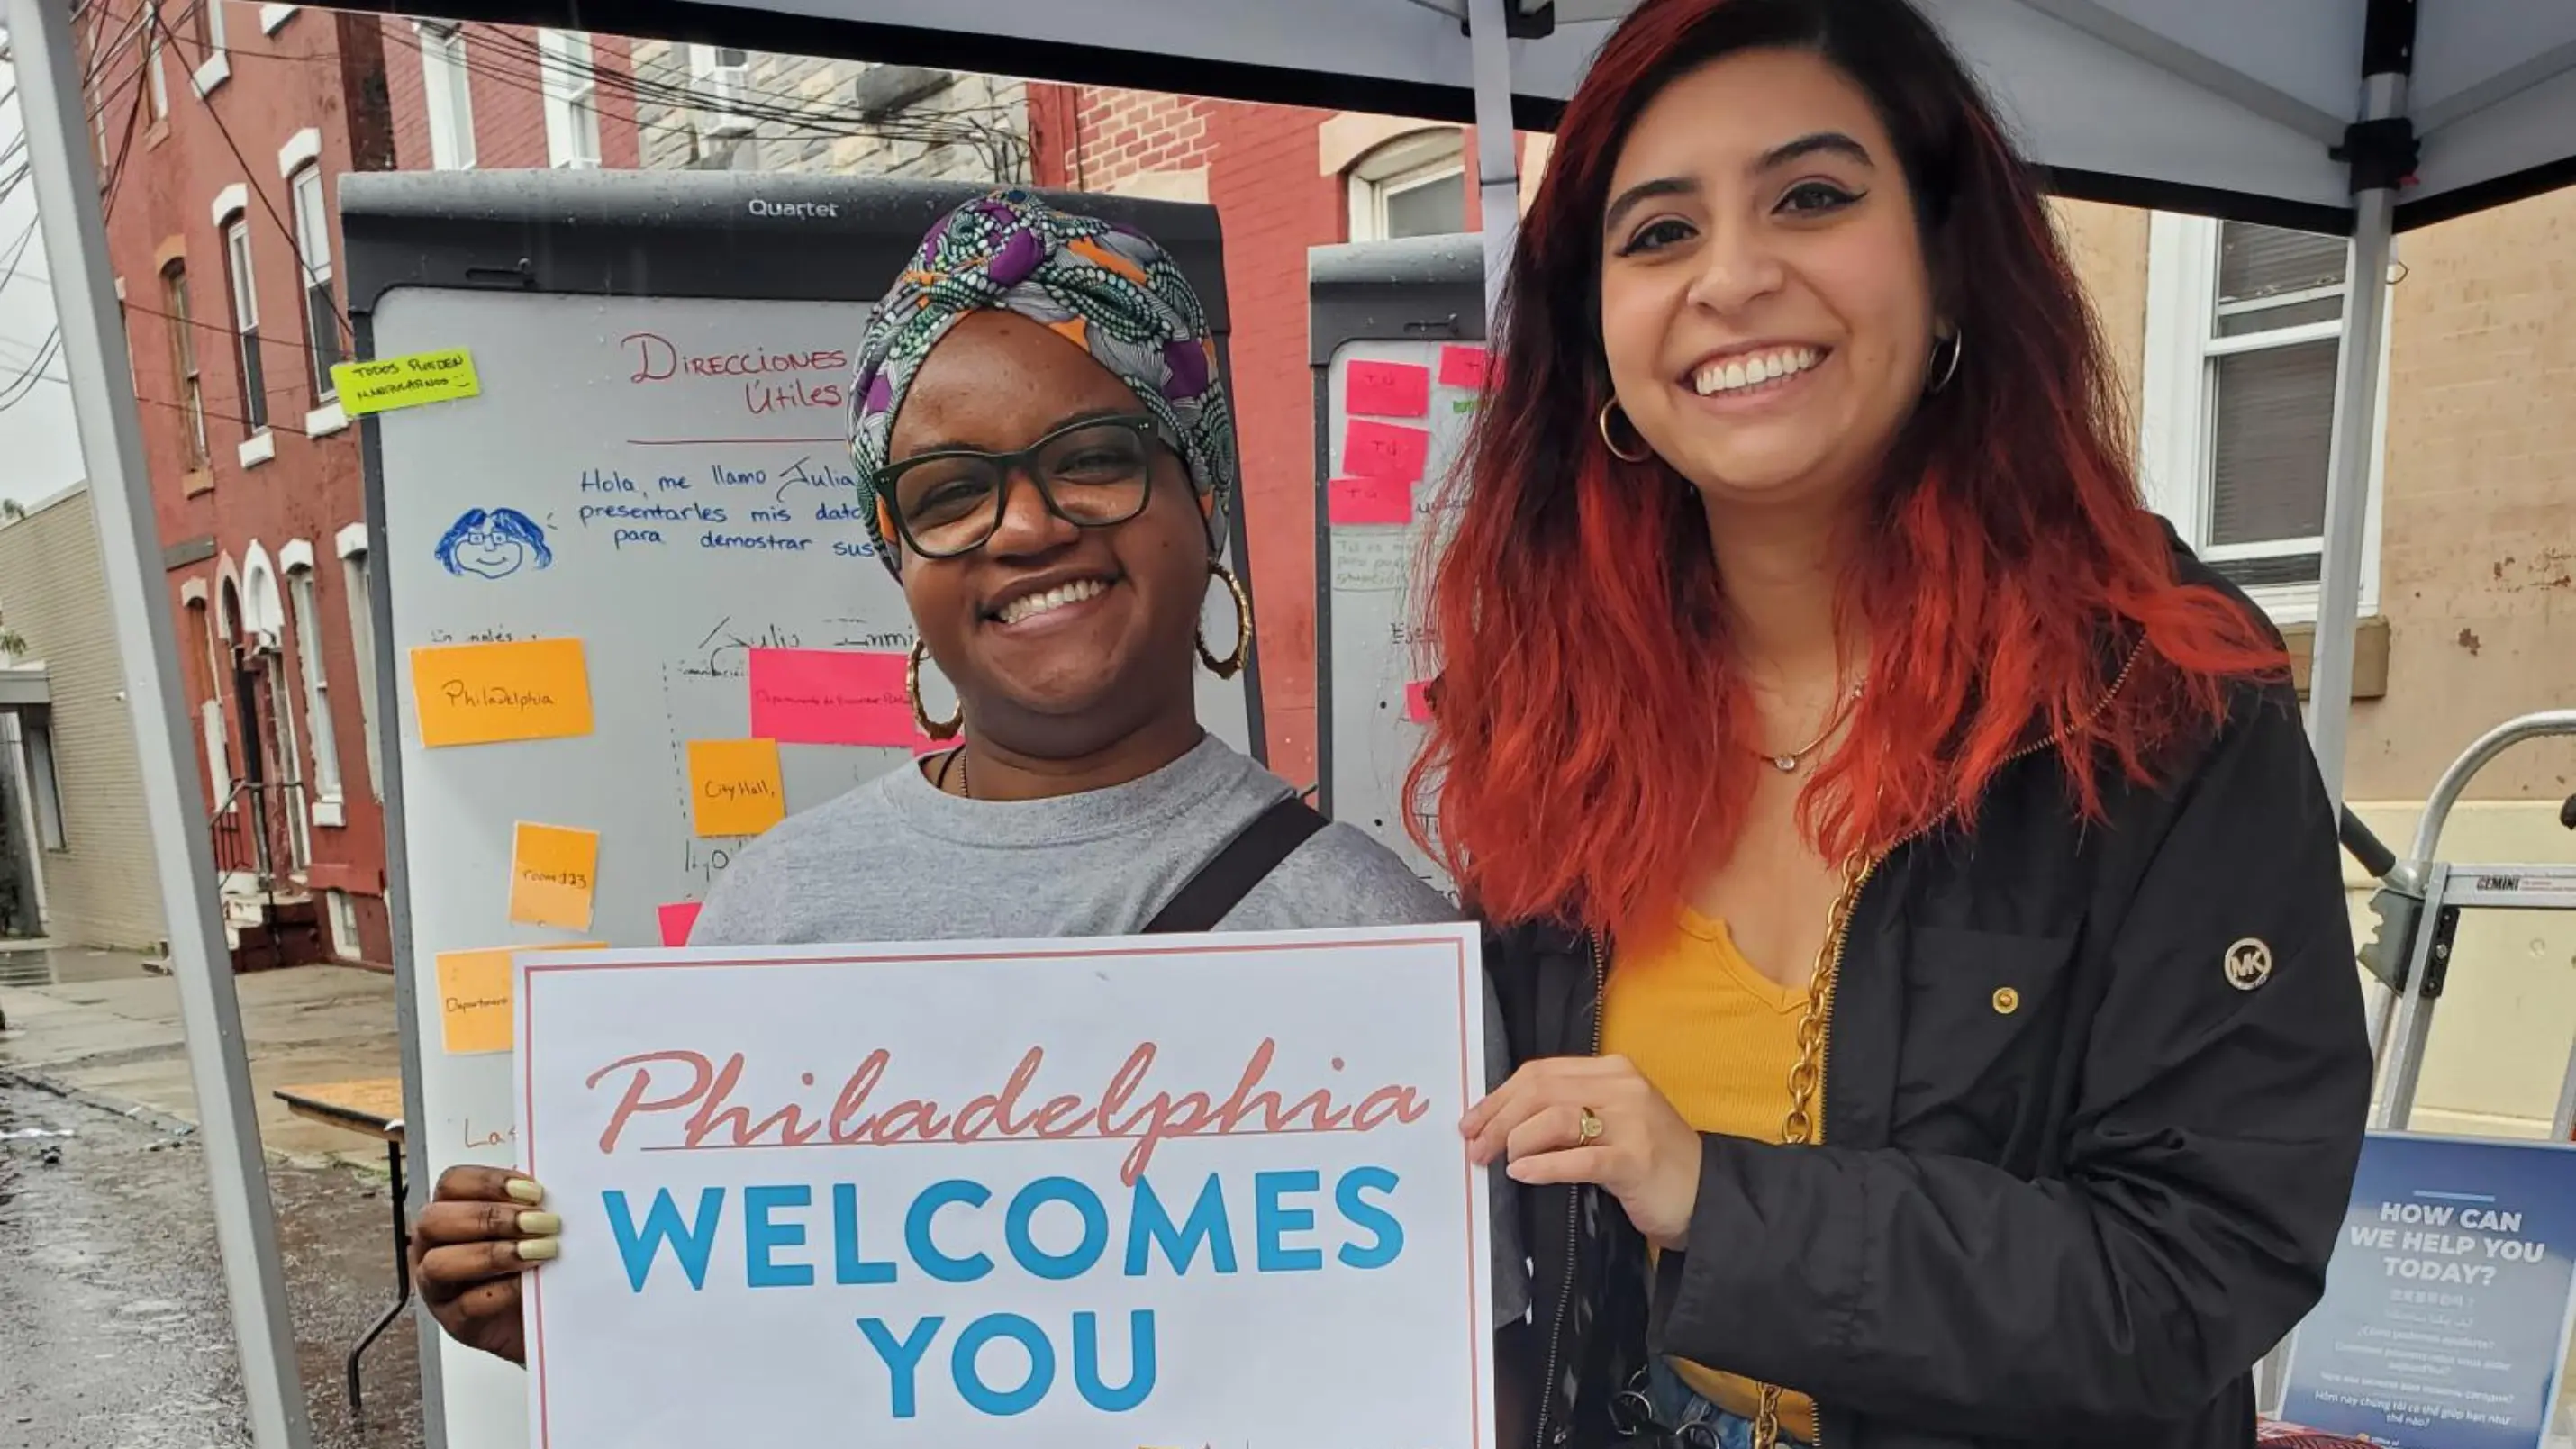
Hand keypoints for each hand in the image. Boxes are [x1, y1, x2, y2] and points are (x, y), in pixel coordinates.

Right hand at [409, 1165, 558, 1365]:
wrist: (542, 1315)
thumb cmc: (531, 1263)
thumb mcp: (529, 1227)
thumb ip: (530, 1206)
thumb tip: (550, 1193)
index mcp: (450, 1212)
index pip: (452, 1184)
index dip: (489, 1182)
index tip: (532, 1191)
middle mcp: (434, 1247)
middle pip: (435, 1220)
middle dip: (490, 1218)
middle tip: (537, 1223)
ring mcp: (437, 1286)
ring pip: (439, 1264)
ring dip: (491, 1254)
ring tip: (536, 1252)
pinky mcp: (454, 1321)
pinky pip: (466, 1305)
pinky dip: (501, 1291)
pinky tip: (529, 1282)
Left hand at [1462, 1055, 1703, 1249]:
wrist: (1709, 1195)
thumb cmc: (1652, 1161)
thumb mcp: (1612, 1122)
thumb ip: (1568, 1112)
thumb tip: (1504, 1122)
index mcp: (1613, 1071)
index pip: (1541, 1072)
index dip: (1499, 1096)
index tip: (1472, 1122)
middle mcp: (1623, 1087)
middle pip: (1541, 1090)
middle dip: (1498, 1119)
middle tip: (1475, 1147)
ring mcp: (1632, 1122)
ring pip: (1555, 1117)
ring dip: (1516, 1140)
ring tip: (1501, 1161)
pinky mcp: (1636, 1159)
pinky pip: (1578, 1158)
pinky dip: (1543, 1164)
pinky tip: (1522, 1173)